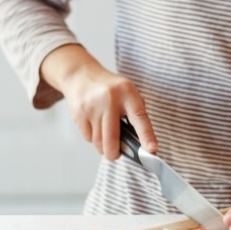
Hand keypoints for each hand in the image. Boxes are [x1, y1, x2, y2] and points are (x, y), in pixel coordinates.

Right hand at [40, 45, 157, 159]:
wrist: (82, 75)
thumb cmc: (111, 89)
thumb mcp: (128, 92)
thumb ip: (136, 113)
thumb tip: (140, 143)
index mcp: (127, 93)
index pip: (139, 117)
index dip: (146, 135)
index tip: (152, 150)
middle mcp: (109, 99)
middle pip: (112, 139)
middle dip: (115, 153)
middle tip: (117, 154)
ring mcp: (92, 107)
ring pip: (98, 142)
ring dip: (104, 147)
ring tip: (107, 139)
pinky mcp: (79, 113)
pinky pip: (88, 138)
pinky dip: (93, 139)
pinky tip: (95, 128)